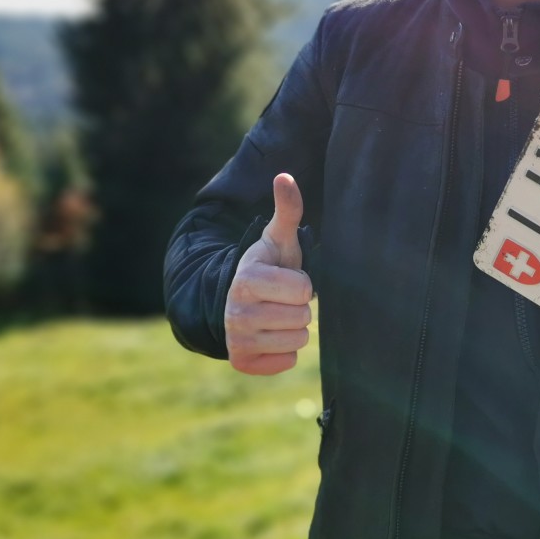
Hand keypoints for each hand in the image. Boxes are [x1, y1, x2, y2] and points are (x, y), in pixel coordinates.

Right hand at [225, 173, 312, 374]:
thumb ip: (288, 210)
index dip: (302, 284)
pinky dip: (285, 353)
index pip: (303, 290)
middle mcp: (236, 310)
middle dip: (299, 308)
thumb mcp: (278, 239)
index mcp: (247, 278)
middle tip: (282, 300)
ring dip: (293, 329)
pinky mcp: (240, 362)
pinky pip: (287, 362)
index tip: (286, 280)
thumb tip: (285, 176)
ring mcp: (235, 339)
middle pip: (302, 317)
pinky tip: (271, 337)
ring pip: (297, 341)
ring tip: (277, 316)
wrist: (240, 301)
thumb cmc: (269, 266)